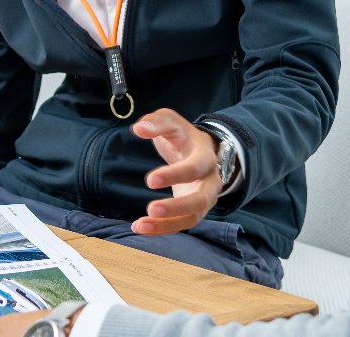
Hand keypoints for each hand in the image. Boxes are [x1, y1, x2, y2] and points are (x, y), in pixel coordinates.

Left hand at [130, 108, 222, 234]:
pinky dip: (162, 228)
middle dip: (177, 207)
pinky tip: (140, 227)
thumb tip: (139, 129)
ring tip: (141, 225)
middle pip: (201, 200)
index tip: (149, 180)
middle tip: (151, 208)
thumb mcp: (170, 121)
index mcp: (205, 157)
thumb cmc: (181, 135)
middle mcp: (210, 182)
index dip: (175, 175)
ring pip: (192, 219)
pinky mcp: (193, 211)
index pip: (195, 168)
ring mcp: (204, 199)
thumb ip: (156, 122)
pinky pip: (181, 224)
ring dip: (167, 225)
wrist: (196, 150)